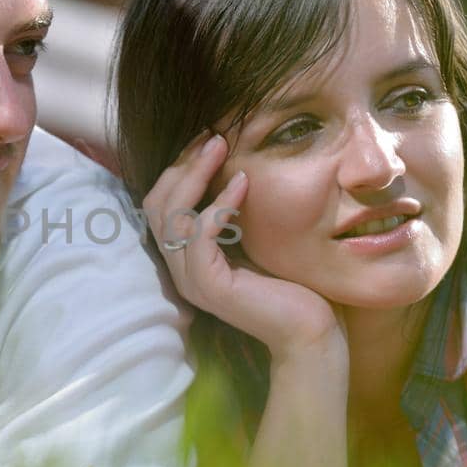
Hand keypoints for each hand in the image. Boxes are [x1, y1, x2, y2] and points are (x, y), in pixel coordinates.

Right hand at [142, 132, 343, 357]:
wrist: (309, 330)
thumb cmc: (288, 284)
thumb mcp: (251, 239)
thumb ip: (231, 214)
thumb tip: (231, 167)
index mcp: (185, 258)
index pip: (159, 205)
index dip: (177, 169)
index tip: (204, 140)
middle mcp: (179, 269)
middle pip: (157, 205)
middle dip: (181, 165)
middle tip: (210, 136)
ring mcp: (190, 279)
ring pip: (172, 216)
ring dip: (195, 175)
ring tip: (219, 146)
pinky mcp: (208, 286)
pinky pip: (200, 236)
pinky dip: (219, 204)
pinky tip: (242, 183)